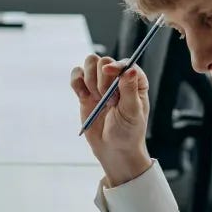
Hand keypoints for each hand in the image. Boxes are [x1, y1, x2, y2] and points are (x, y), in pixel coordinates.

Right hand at [70, 53, 150, 184]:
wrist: (113, 150)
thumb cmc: (128, 132)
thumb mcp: (132, 112)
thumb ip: (129, 89)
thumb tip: (130, 69)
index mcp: (135, 81)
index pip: (124, 63)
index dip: (115, 65)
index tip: (108, 71)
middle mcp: (117, 79)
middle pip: (103, 61)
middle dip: (102, 79)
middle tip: (108, 100)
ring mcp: (100, 84)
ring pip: (89, 64)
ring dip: (90, 80)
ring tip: (98, 100)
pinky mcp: (85, 92)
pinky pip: (76, 76)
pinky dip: (76, 83)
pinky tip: (83, 96)